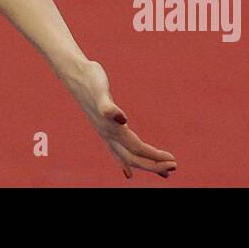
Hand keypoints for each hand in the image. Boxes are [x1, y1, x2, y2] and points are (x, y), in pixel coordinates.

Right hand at [60, 58, 176, 179]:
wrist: (74, 74)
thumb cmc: (90, 79)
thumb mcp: (100, 90)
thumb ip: (108, 106)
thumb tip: (121, 119)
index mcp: (111, 128)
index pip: (137, 148)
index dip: (154, 156)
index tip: (173, 160)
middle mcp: (107, 134)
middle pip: (133, 157)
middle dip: (154, 165)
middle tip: (174, 167)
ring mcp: (104, 133)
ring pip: (126, 157)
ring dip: (145, 165)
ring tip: (163, 173)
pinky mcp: (104, 128)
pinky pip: (117, 151)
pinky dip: (125, 163)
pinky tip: (128, 170)